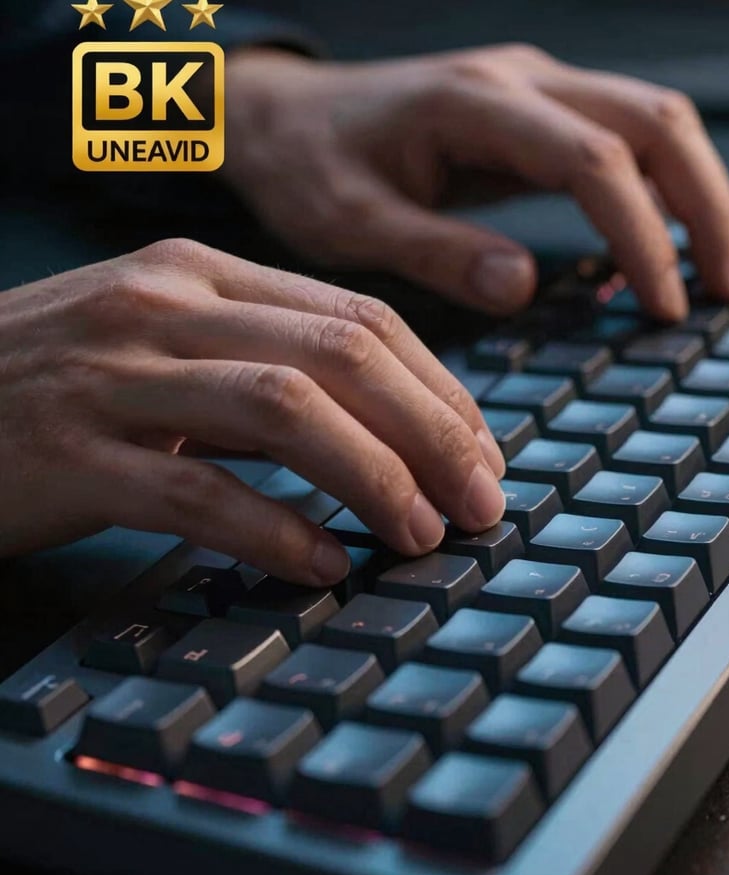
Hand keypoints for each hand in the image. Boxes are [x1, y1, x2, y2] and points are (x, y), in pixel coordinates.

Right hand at [0, 239, 505, 583]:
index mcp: (202, 272)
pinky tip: (322, 566)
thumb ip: (268, 371)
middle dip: (432, 433)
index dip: (438, 389)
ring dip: (372, 477)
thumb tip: (386, 434)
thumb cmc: (65, 380)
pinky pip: (196, 490)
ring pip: (282, 410)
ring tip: (421, 535)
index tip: (480, 451)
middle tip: (481, 502)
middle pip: (340, 355)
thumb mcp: (172, 348)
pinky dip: (274, 531)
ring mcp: (115, 374)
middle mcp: (166, 306)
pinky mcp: (71, 453)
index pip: (357, 317)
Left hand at [223, 44, 728, 320]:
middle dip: (705, 209)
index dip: (643, 235)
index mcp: (475, 105)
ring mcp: (529, 91)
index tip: (664, 307)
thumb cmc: (306, 169)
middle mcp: (518, 82)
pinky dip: (657, 192)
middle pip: (654, 124)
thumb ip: (436, 252)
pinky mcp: (528, 116)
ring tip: (718, 275)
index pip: (595, 161)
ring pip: (650, 124)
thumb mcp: (352, 223)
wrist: (282, 121)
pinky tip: (661, 248)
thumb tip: (526, 287)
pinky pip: (617, 141)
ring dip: (695, 196)